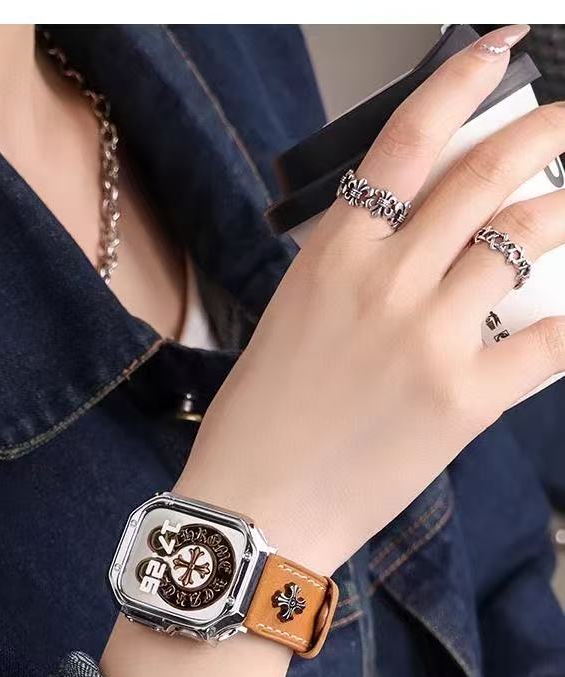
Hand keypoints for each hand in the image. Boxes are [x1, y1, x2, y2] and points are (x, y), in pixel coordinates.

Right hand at [177, 24, 563, 575]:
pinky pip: (549, 340)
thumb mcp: (294, 321)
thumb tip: (427, 247)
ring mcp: (429, 337)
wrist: (256, 510)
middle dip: (546, 132)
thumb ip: (357, 272)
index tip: (498, 50)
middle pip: (486, 177)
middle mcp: (386, 281)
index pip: (407, 139)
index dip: (460, 81)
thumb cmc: (262, 425)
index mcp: (333, 256)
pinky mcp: (465, 398)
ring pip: (526, 242)